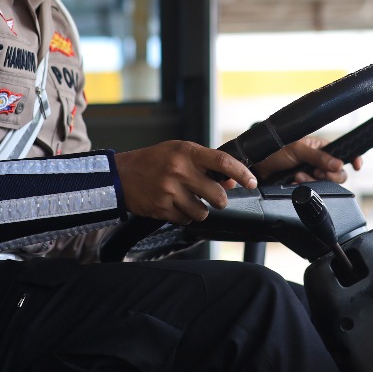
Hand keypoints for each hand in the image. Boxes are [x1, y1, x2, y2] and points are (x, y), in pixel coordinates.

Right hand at [115, 141, 257, 224]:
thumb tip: (233, 180)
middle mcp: (179, 170)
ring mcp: (169, 191)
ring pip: (202, 212)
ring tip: (189, 201)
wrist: (120, 175)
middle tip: (216, 198)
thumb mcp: (179, 152)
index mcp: (186, 152)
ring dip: (201, 210)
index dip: (242, 173)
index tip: (252, 181)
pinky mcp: (161, 208)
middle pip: (217, 194)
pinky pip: (185, 220)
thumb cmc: (153, 160)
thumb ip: (205, 163)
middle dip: (221, 200)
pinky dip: (184, 216)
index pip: (222, 161)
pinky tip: (175, 205)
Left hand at [253, 136, 362, 184]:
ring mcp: (310, 174)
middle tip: (316, 172)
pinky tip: (294, 182)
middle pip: (337, 173)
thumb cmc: (274, 150)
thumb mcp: (298, 149)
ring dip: (312, 181)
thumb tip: (338, 163)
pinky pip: (312, 191)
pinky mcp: (302, 185)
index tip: (358, 165)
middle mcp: (318, 161)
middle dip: (327, 174)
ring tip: (298, 175)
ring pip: (325, 183)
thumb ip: (319, 157)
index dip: (352, 158)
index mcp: (320, 147)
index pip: (342, 152)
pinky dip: (304, 188)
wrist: (255, 166)